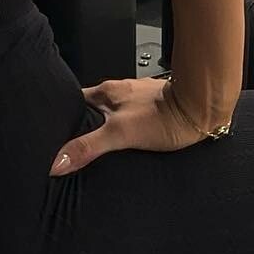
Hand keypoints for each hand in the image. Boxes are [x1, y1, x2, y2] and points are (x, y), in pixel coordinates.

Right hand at [48, 78, 215, 176]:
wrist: (200, 110)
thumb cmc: (164, 116)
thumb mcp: (119, 134)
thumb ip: (88, 147)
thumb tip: (58, 162)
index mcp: (107, 91)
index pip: (75, 101)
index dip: (63, 115)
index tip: (53, 130)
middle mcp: (120, 91)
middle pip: (93, 108)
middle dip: (83, 125)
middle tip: (73, 146)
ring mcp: (137, 99)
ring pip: (112, 113)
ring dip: (105, 127)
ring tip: (99, 148)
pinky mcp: (153, 109)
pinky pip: (130, 119)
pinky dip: (124, 130)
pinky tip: (128, 144)